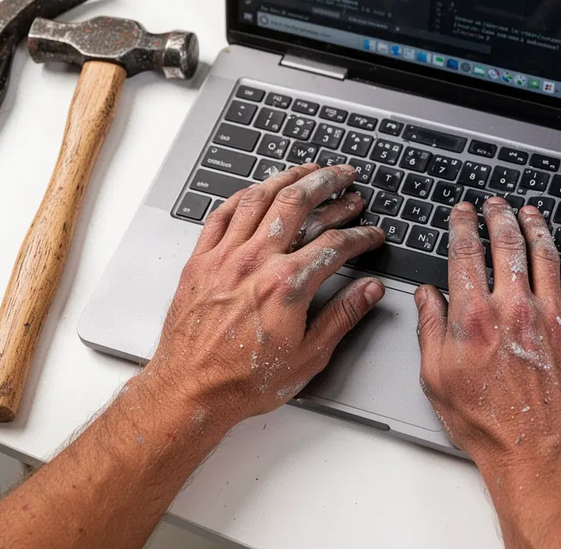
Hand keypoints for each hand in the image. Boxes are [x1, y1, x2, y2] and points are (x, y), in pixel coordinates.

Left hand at [145, 164, 386, 431]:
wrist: (189, 390)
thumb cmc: (243, 381)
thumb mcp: (308, 357)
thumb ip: (342, 317)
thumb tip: (368, 291)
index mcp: (286, 285)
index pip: (334, 244)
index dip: (360, 234)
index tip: (371, 233)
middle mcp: (254, 262)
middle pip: (298, 204)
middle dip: (328, 184)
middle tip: (347, 177)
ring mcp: (224, 257)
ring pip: (259, 198)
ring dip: (289, 178)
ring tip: (310, 169)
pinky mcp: (200, 260)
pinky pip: (222, 213)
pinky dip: (244, 195)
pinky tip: (258, 190)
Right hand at [414, 198, 560, 469]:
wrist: (539, 454)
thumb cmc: (487, 425)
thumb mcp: (437, 379)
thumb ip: (430, 330)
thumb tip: (427, 297)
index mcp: (475, 318)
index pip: (466, 253)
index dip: (463, 225)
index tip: (463, 212)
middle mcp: (514, 309)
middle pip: (507, 244)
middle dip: (499, 216)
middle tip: (496, 203)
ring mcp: (552, 317)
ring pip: (546, 255)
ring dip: (536, 227)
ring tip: (529, 213)